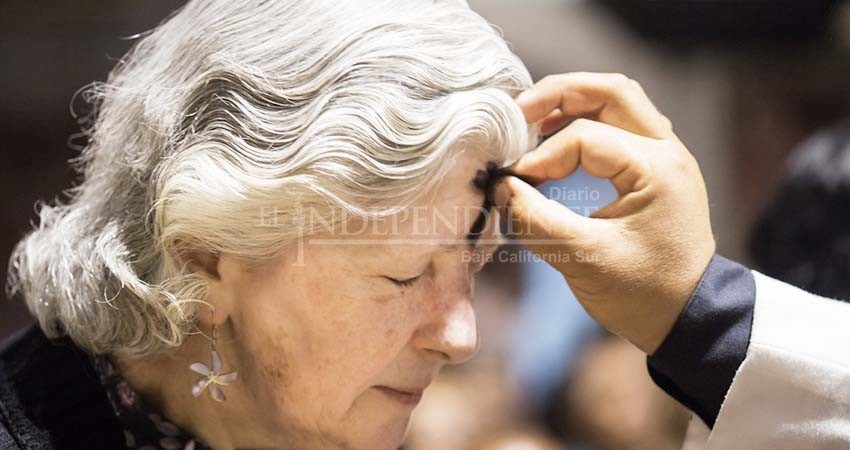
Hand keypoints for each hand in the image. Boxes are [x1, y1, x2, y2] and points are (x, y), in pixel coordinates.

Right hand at [494, 72, 715, 354]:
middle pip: (611, 91)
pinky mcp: (657, 170)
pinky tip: (558, 140)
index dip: (542, 157)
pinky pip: (622, 125)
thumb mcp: (583, 260)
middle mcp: (668, 151)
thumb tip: (501, 188)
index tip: (515, 185)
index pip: (586, 137)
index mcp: (657, 169)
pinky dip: (588, 123)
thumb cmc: (643, 294)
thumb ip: (536, 220)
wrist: (690, 319)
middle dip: (559, 94)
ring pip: (618, 102)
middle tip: (517, 111)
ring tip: (533, 122)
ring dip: (574, 104)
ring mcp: (666, 157)